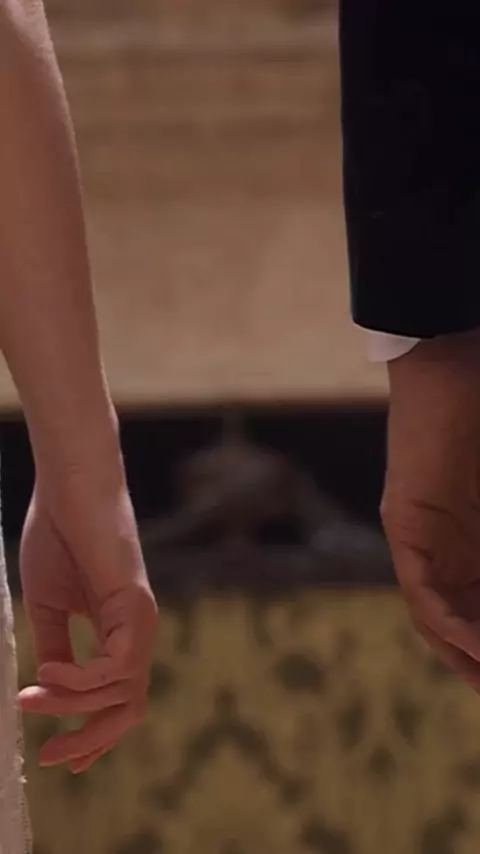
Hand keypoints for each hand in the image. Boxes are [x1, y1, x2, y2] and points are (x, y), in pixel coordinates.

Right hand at [17, 480, 156, 772]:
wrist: (67, 490)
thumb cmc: (57, 537)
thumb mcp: (49, 607)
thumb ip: (56, 649)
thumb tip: (48, 693)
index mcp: (117, 632)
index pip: (118, 695)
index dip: (96, 734)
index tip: (64, 762)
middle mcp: (136, 631)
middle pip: (129, 707)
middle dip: (91, 739)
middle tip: (50, 757)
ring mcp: (140, 619)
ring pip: (121, 692)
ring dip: (71, 705)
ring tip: (30, 697)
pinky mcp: (136, 605)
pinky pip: (117, 665)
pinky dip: (81, 679)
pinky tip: (48, 674)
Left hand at [382, 330, 479, 689]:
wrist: (453, 365)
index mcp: (467, 542)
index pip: (478, 609)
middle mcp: (438, 548)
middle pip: (457, 622)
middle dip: (479, 663)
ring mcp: (418, 537)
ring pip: (436, 616)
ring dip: (465, 655)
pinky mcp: (404, 523)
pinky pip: (419, 587)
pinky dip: (446, 622)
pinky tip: (475, 646)